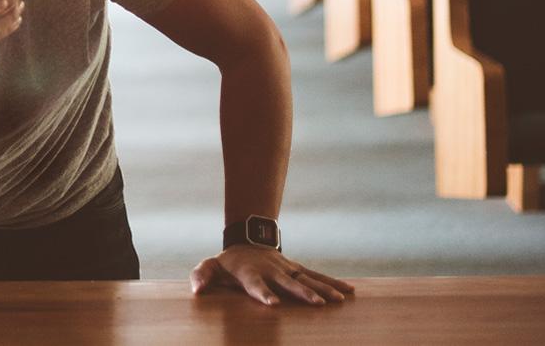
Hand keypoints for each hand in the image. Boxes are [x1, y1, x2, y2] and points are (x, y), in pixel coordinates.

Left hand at [190, 245, 354, 305]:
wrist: (246, 241)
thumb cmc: (227, 262)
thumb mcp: (210, 266)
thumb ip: (201, 276)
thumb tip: (196, 290)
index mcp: (250, 273)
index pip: (256, 284)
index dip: (263, 293)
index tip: (273, 304)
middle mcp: (271, 270)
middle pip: (288, 282)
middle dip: (302, 293)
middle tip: (316, 304)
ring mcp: (287, 269)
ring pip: (307, 278)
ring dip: (323, 288)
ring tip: (338, 299)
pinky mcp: (297, 268)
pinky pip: (317, 276)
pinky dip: (333, 282)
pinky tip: (348, 291)